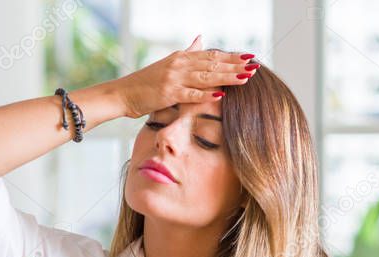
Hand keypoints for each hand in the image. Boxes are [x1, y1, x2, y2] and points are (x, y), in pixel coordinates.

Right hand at [110, 34, 256, 118]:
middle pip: (213, 64)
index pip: (211, 55)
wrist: (123, 93)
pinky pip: (191, 94)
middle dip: (235, 65)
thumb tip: (201, 38)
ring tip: (245, 78)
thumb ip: (188, 52)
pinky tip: (221, 95)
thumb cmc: (146, 82)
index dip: (231, 56)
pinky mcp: (168, 93)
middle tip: (255, 66)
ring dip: (227, 77)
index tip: (249, 57)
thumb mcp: (168, 63)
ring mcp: (174, 78)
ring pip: (206, 76)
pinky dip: (206, 95)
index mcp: (182, 57)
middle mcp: (180, 64)